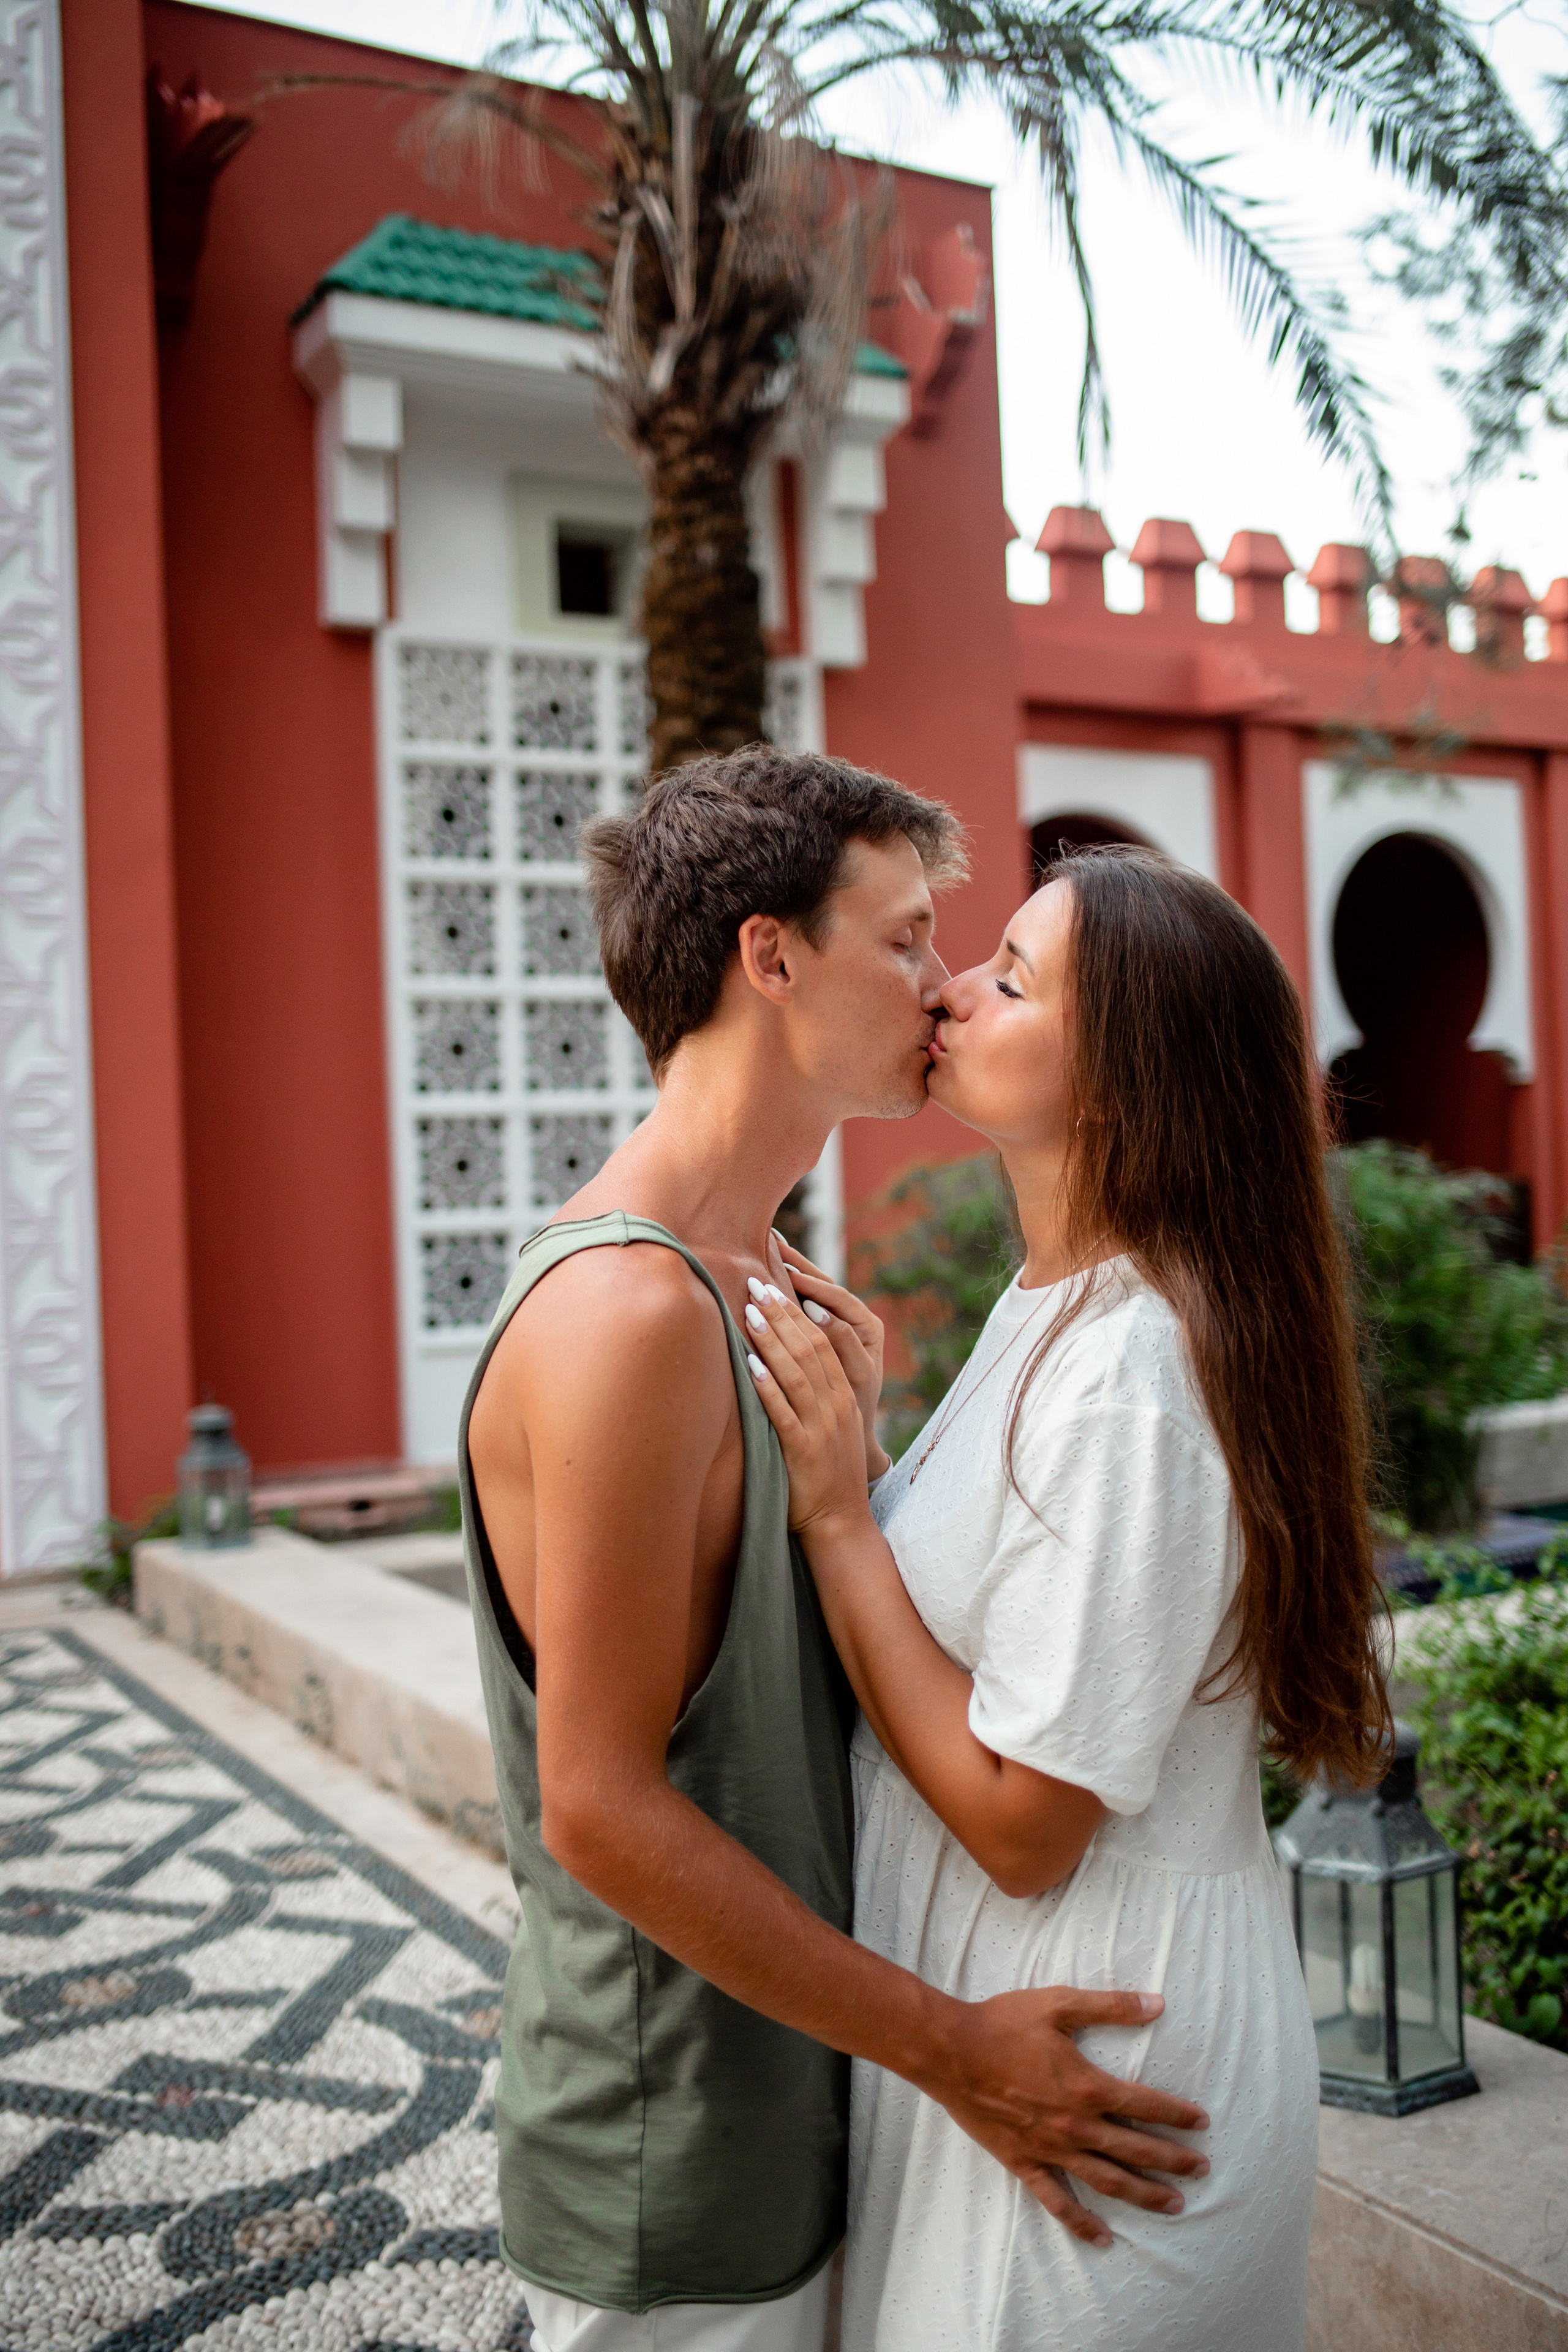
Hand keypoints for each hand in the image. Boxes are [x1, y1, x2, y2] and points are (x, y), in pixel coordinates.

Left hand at [769, 1233, 889, 1479]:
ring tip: (750, 1310)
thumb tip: (784, 1361)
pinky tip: (750, 1364)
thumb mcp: (830, 1427)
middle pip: (811, 1347)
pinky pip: (783, 1412)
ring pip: (798, 1372)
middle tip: (756, 1281)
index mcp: (844, 1395)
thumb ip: (815, 1394)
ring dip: (773, 1339)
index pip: (824, 1340)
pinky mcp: (803, 1451)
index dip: (799, 1309)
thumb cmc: (827, 1476)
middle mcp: (836, 1405)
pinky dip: (767, 1385)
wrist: (841, 1524)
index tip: (777, 1281)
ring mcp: (821, 1427)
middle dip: (782, 1312)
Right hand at [928, 1987, 1210, 2246]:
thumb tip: (1157, 2003)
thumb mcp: (1059, 2004)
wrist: (950, 2051)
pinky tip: (1103, 2238)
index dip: (1178, 2115)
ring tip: (1175, 2205)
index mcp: (1088, 2086)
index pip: (1146, 2106)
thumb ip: (1111, 2005)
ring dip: (1145, 2195)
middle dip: (1174, 2161)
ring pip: (1108, 2181)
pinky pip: (1058, 2201)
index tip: (1202, 2122)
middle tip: (1202, 2169)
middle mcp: (1076, 2125)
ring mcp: (1051, 2149)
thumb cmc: (1003, 2023)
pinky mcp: (1025, 2163)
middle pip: (1136, 2151)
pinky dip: (1082, 2223)